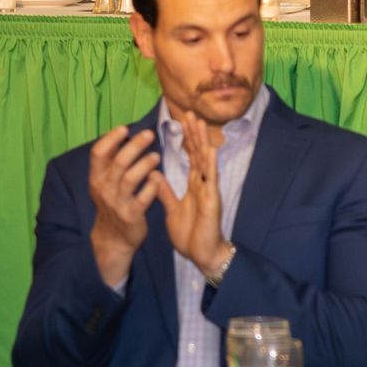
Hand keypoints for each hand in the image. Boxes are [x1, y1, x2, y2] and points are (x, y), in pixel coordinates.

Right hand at [87, 126, 161, 286]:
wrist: (113, 238)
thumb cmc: (113, 201)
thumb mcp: (105, 182)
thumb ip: (112, 160)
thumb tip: (121, 131)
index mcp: (96, 178)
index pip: (97, 153)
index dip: (110, 139)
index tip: (124, 128)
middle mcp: (104, 189)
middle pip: (118, 163)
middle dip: (134, 146)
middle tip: (149, 134)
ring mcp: (117, 203)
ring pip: (130, 179)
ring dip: (145, 165)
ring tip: (156, 156)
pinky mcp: (131, 216)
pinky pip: (142, 199)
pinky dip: (152, 187)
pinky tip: (158, 178)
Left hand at [156, 114, 228, 278]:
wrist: (202, 253)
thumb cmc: (190, 233)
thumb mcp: (172, 209)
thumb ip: (165, 191)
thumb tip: (154, 174)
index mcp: (193, 184)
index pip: (190, 156)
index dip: (186, 138)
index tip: (182, 121)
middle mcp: (203, 182)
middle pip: (198, 153)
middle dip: (194, 133)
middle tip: (190, 112)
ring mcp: (209, 189)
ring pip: (206, 160)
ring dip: (202, 141)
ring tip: (199, 123)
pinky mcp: (212, 199)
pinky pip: (211, 179)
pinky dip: (210, 164)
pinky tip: (210, 149)